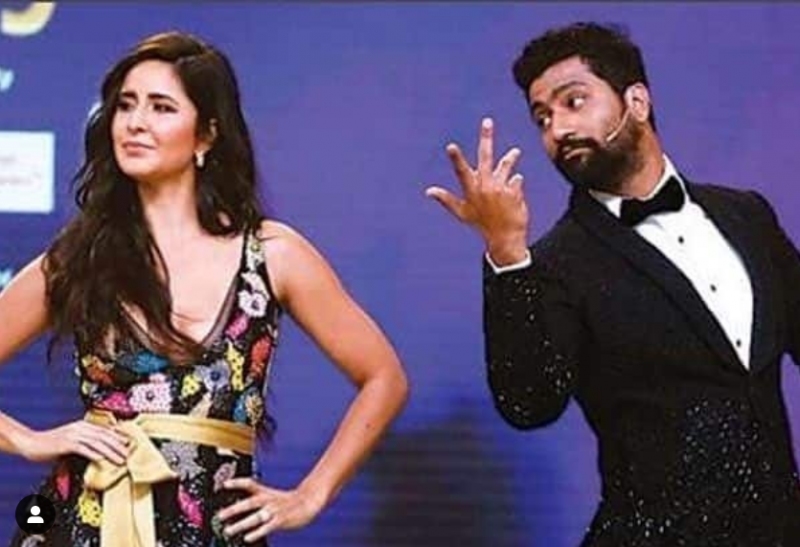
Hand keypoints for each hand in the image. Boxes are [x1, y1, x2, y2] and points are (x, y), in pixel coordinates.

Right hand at [16, 419, 129, 464]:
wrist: (30, 443)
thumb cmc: (50, 444)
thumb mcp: (71, 440)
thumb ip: (85, 442)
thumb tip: (100, 450)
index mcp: (83, 426)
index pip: (105, 430)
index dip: (118, 437)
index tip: (129, 444)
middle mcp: (80, 428)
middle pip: (105, 436)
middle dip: (119, 445)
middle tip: (129, 454)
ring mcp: (73, 435)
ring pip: (97, 442)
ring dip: (111, 451)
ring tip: (120, 459)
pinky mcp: (65, 444)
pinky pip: (83, 449)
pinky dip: (94, 454)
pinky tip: (102, 459)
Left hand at [217, 478, 325, 541]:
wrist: (309, 502)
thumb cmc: (288, 502)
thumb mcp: (272, 496)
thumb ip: (257, 500)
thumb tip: (238, 507)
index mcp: (266, 492)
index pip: (250, 484)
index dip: (237, 483)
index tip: (224, 484)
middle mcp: (268, 500)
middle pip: (249, 503)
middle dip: (233, 510)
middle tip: (220, 516)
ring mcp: (274, 510)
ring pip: (255, 517)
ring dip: (241, 524)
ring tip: (228, 530)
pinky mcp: (281, 520)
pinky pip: (267, 527)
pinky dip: (257, 532)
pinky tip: (247, 537)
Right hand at [426, 117, 529, 265]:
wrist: (505, 237)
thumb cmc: (481, 224)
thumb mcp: (462, 213)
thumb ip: (446, 199)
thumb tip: (428, 191)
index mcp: (471, 190)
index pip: (461, 171)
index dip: (456, 158)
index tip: (451, 146)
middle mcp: (486, 187)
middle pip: (486, 157)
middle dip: (486, 138)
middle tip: (487, 122)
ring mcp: (501, 188)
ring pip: (506, 166)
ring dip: (510, 158)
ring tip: (516, 152)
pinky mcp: (515, 191)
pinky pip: (516, 181)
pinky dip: (514, 184)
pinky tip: (513, 192)